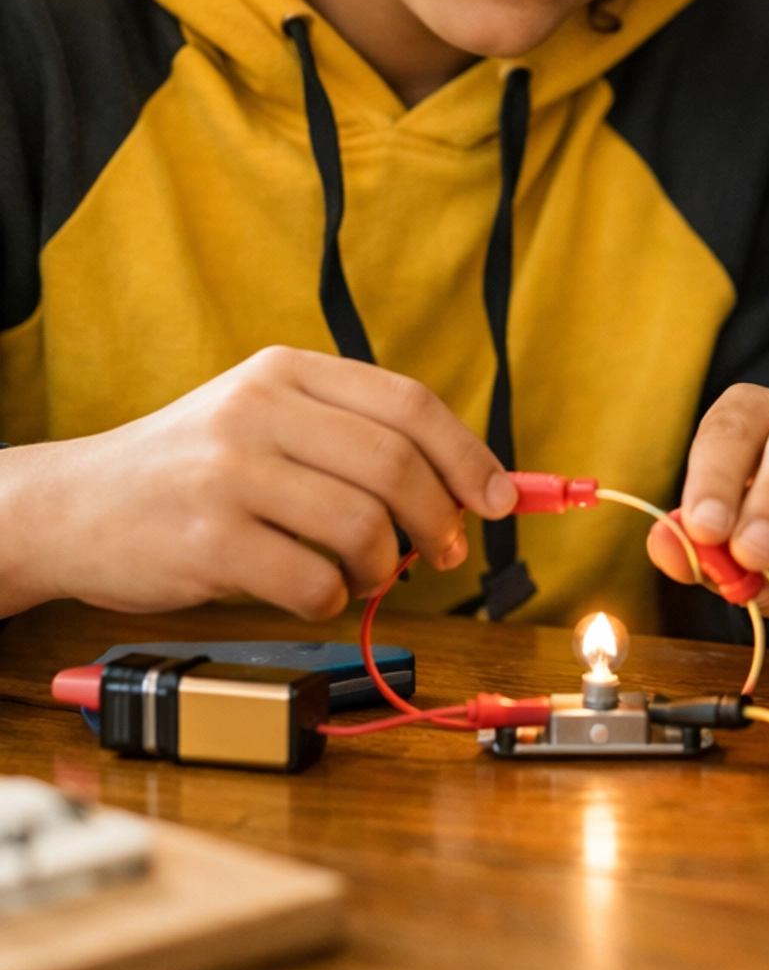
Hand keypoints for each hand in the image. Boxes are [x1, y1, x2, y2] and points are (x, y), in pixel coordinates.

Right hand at [0, 347, 516, 620]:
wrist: (71, 507)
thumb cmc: (189, 472)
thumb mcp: (262, 421)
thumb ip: (350, 439)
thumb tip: (468, 486)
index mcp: (284, 371)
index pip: (407, 404)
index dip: (466, 454)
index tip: (498, 499)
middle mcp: (258, 410)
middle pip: (396, 466)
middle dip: (439, 520)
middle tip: (444, 554)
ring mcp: (230, 473)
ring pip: (363, 527)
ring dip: (382, 567)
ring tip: (362, 574)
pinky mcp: (207, 540)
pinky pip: (312, 581)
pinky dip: (329, 598)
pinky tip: (308, 590)